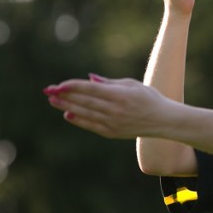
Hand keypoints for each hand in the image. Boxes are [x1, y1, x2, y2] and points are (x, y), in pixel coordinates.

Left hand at [44, 74, 173, 138]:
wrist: (163, 120)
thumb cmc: (149, 98)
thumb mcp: (132, 85)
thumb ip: (109, 83)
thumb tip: (88, 80)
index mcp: (120, 95)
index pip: (90, 90)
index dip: (73, 86)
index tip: (59, 84)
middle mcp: (115, 110)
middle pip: (84, 102)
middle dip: (64, 95)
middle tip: (48, 90)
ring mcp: (113, 123)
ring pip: (84, 113)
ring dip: (67, 106)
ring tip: (53, 100)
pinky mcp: (112, 133)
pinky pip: (91, 125)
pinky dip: (78, 120)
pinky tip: (68, 113)